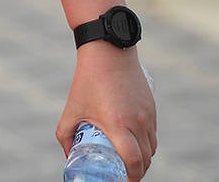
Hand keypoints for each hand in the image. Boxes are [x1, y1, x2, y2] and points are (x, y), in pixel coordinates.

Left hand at [58, 44, 156, 180]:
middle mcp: (137, 122)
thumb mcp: (73, 107)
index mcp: (118, 124)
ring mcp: (147, 115)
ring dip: (143, 160)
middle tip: (123, 176)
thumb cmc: (88, 80)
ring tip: (129, 164)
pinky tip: (136, 146)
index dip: (129, 177)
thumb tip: (68, 154)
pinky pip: (153, 134)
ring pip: (151, 148)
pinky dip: (147, 145)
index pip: (132, 161)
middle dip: (136, 172)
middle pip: (145, 160)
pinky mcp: (151, 108)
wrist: (109, 51)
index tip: (121, 181)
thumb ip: (66, 132)